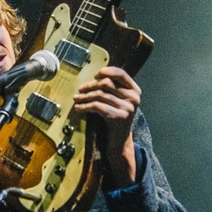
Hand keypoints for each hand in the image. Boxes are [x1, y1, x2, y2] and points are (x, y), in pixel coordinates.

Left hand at [73, 67, 140, 181]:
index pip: (121, 73)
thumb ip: (113, 87)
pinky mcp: (119, 117)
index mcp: (135, 90)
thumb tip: (96, 75)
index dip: (106, 71)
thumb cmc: (115, 117)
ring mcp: (128, 108)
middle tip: (80, 90)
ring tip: (76, 99)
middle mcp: (134, 97)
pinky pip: (97, 107)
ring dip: (85, 96)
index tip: (94, 75)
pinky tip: (78, 107)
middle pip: (107, 84)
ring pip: (100, 95)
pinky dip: (85, 106)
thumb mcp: (118, 100)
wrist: (120, 140)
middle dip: (90, 85)